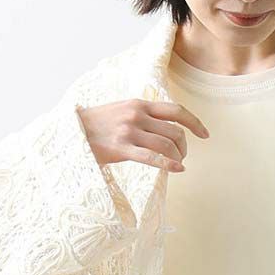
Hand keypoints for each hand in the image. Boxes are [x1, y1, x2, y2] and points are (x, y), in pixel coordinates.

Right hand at [78, 98, 208, 172]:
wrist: (69, 132)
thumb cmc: (95, 125)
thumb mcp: (120, 111)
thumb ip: (141, 116)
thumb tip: (163, 127)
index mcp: (139, 104)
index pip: (175, 110)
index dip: (194, 122)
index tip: (205, 135)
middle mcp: (137, 115)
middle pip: (175, 130)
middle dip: (184, 146)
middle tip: (182, 156)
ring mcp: (130, 131)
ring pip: (167, 144)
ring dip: (177, 157)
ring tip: (177, 164)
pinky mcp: (122, 148)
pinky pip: (152, 158)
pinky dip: (169, 165)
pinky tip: (178, 170)